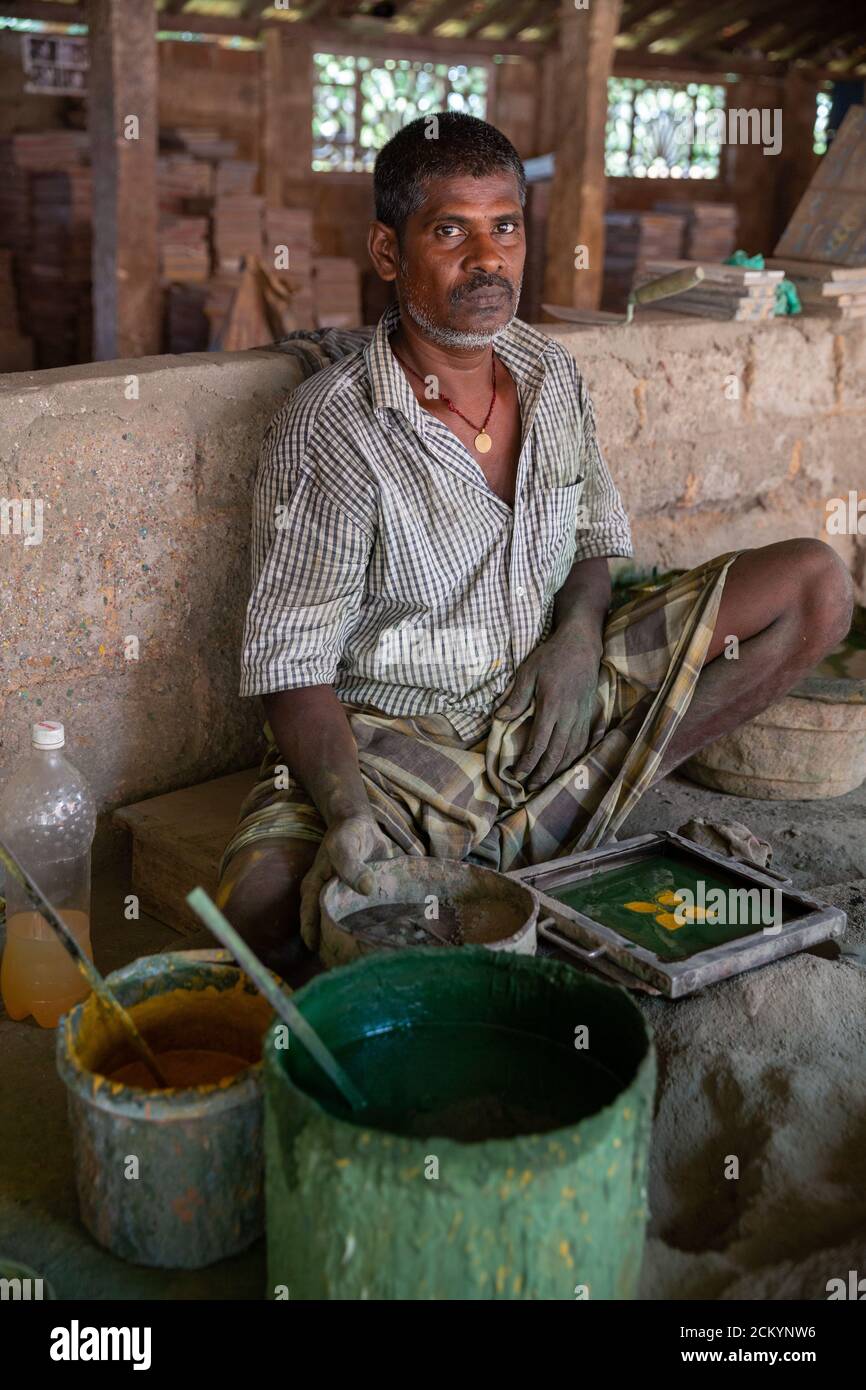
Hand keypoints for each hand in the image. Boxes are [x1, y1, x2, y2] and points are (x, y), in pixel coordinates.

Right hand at [299, 814, 391, 951]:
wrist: (360, 824)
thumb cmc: (346, 834)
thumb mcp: (344, 845)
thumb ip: (352, 866)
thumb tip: (366, 889)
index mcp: (315, 888)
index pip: (310, 917)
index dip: (313, 936)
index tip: (321, 953)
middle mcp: (327, 897)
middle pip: (327, 925)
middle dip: (335, 944)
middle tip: (349, 963)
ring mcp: (344, 899)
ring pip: (347, 924)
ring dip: (355, 937)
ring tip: (368, 956)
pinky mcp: (361, 898)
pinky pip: (364, 916)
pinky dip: (372, 926)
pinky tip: (385, 937)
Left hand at [496, 628, 601, 791]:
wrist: (581, 645)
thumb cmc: (551, 657)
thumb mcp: (528, 672)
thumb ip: (516, 697)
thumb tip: (500, 718)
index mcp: (551, 707)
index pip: (538, 744)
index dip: (528, 763)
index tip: (517, 775)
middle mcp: (568, 716)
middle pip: (556, 754)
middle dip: (543, 773)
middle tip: (530, 786)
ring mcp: (581, 716)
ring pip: (572, 752)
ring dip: (558, 770)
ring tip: (546, 780)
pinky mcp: (589, 714)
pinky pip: (584, 742)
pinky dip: (575, 758)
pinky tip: (567, 765)